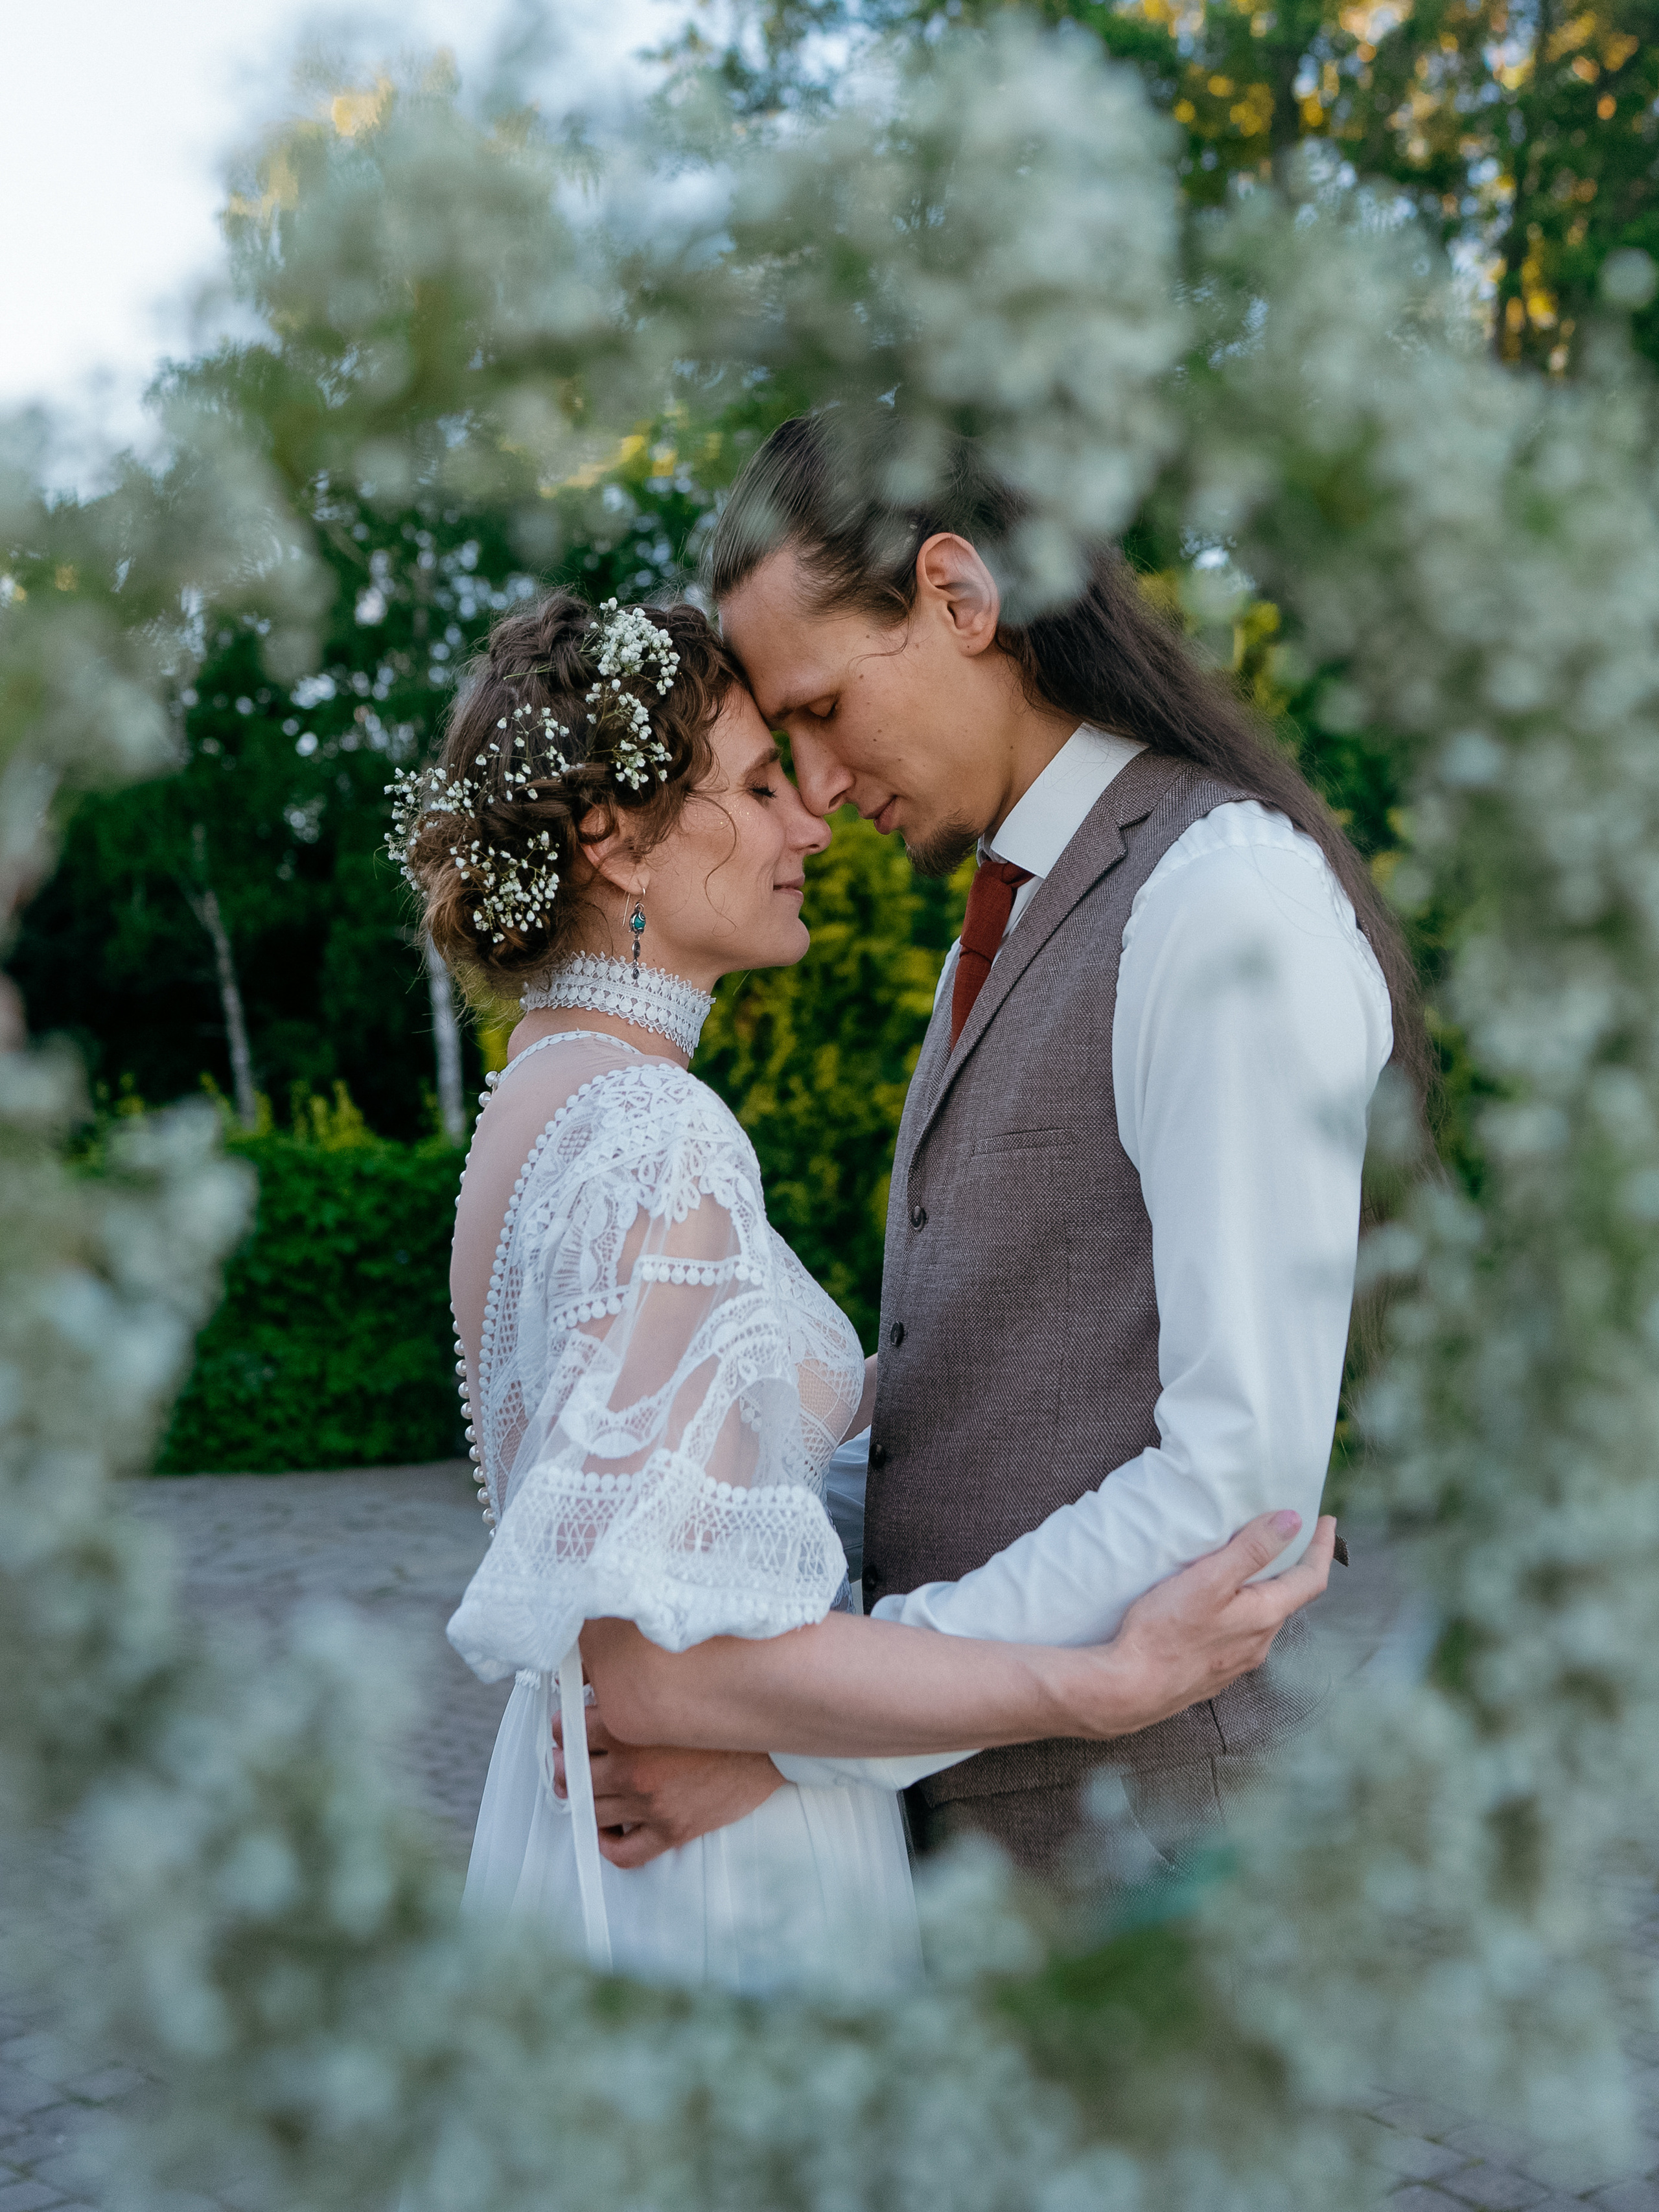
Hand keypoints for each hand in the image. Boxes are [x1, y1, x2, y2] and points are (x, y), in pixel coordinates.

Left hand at [549, 1702, 784, 1867]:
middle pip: (572, 1775)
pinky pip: (624, 1853)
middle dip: (564, 1766)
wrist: (770, 1742)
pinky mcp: (672, 1830)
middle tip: (568, 1761)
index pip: (570, 1730)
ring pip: (592, 1811)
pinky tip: (611, 1828)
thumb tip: (594, 1677)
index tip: (565, 1728)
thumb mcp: (672, 1688)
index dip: (562, 1728)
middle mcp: (633, 1768)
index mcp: (629, 1727)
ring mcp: (651, 1804)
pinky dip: (608, 1843)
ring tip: (589, 1788)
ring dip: (583, 1800)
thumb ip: (631, 1685)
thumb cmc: (721, 1712)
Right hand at [1081, 1510, 1337, 1737]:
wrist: (1128, 1689)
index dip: (1321, 1548)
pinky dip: (1242, 1609)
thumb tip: (1292, 1521)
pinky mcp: (1214, 1671)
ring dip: (1265, 1589)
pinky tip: (1221, 1605)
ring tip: (1253, 1565)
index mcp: (1264, 1617)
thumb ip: (1251, 1550)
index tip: (1326, 1522)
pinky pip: (1241, 1633)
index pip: (1310, 1579)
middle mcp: (1258, 1643)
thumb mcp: (1208, 1580)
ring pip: (1262, 1618)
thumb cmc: (1164, 1632)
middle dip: (1293, 1566)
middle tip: (1290, 1537)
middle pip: (1288, 1598)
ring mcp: (1237, 1661)